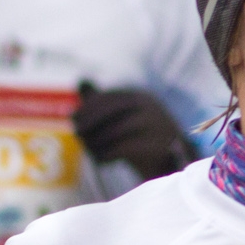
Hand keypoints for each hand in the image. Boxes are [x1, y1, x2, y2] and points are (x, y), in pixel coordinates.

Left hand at [73, 82, 195, 181]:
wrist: (171, 162)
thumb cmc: (141, 137)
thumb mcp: (123, 116)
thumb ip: (103, 101)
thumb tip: (81, 82)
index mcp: (139, 97)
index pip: (109, 98)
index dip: (89, 108)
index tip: (73, 119)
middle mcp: (148, 107)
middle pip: (111, 111)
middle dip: (90, 122)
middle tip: (76, 134)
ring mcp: (153, 126)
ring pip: (115, 131)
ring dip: (96, 142)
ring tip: (90, 151)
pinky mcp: (155, 147)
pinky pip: (123, 149)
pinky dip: (107, 155)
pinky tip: (101, 161)